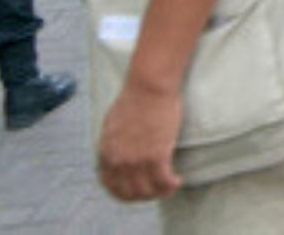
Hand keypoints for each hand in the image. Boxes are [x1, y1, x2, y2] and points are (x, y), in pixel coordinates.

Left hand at [97, 81, 182, 201]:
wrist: (149, 87)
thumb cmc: (135, 97)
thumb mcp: (112, 124)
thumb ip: (113, 142)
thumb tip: (119, 149)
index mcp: (106, 153)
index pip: (110, 185)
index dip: (124, 192)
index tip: (137, 190)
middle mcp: (118, 161)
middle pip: (129, 193)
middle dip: (144, 196)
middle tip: (157, 190)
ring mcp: (136, 160)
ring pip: (147, 191)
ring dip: (159, 193)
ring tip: (170, 186)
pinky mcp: (156, 155)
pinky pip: (163, 181)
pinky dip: (171, 185)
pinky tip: (177, 181)